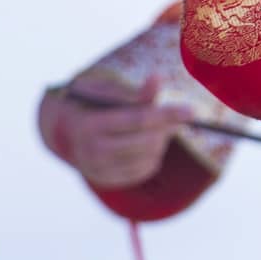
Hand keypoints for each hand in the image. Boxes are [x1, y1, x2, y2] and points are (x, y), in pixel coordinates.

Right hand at [47, 75, 193, 189]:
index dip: (168, 114)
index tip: (192, 111)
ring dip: (161, 142)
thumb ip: (136, 92)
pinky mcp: (105, 181)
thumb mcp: (111, 92)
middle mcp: (89, 150)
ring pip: (148, 158)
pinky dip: (154, 156)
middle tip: (177, 118)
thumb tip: (157, 78)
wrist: (67, 130)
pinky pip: (143, 171)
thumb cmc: (98, 104)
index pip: (138, 119)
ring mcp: (96, 169)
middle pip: (145, 142)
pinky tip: (149, 143)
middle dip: (167, 129)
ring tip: (159, 128)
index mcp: (90, 124)